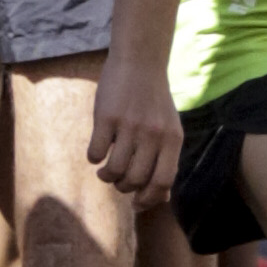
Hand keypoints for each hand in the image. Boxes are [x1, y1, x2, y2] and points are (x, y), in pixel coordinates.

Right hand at [88, 62, 183, 206]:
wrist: (140, 62)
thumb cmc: (154, 102)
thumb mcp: (169, 130)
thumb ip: (166, 161)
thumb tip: (161, 199)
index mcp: (173, 139)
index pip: (163, 181)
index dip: (149, 199)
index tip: (136, 203)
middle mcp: (154, 134)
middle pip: (136, 179)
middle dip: (124, 187)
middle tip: (118, 180)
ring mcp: (130, 125)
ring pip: (114, 170)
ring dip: (106, 177)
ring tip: (105, 171)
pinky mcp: (107, 117)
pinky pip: (96, 152)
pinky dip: (94, 158)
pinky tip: (96, 152)